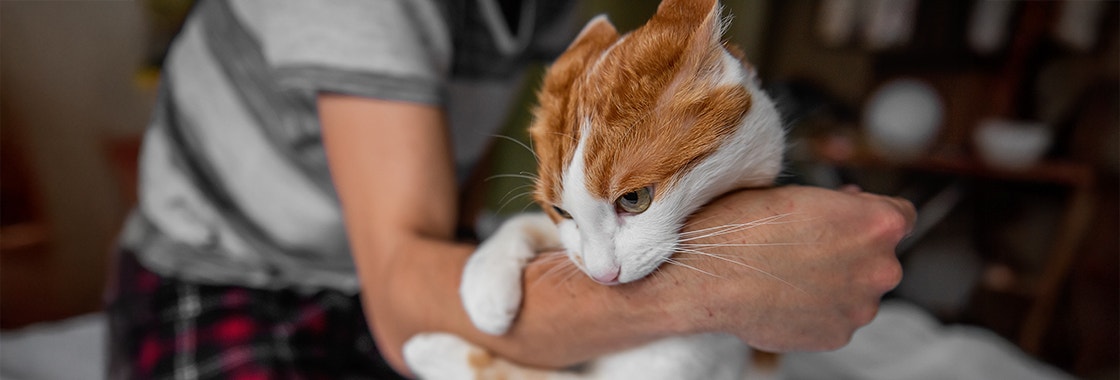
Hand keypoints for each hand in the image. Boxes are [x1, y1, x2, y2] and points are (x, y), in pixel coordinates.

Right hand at [668, 185, 912, 351]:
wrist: (706, 277)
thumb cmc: (741, 228)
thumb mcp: (796, 193)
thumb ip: (838, 205)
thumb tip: (850, 209)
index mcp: (877, 223)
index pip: (902, 214)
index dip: (869, 213)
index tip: (846, 218)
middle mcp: (881, 268)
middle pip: (880, 257)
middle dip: (852, 251)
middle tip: (807, 246)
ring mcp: (861, 307)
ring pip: (858, 290)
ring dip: (836, 282)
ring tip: (789, 274)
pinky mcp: (838, 336)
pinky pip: (837, 317)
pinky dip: (818, 309)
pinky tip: (785, 297)